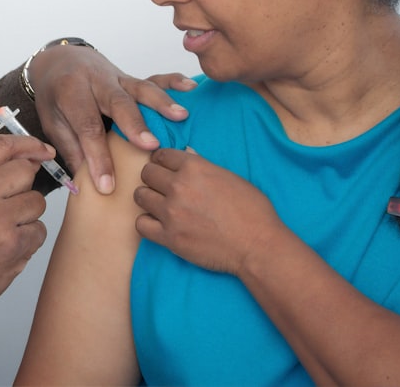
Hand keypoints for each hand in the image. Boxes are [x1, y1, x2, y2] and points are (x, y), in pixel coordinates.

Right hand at [0, 134, 50, 335]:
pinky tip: (7, 246)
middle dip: (24, 186)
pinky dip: (29, 239)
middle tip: (10, 203)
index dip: (28, 144)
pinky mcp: (13, 246)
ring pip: (37, 202)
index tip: (43, 150)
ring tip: (3, 228)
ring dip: (27, 214)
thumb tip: (28, 157)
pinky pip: (39, 230)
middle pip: (24, 171)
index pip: (1, 146)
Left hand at [27, 43, 195, 194]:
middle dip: (134, 125)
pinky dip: (173, 81)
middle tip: (150, 146)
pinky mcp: (132, 78)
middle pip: (117, 103)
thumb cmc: (56, 96)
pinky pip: (154, 77)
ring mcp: (117, 78)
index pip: (87, 127)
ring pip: (140, 88)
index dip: (98, 158)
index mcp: (70, 93)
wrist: (61, 61)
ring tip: (181, 116)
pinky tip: (190, 88)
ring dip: (161, 102)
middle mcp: (96, 82)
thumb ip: (71, 149)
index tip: (107, 185)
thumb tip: (85, 185)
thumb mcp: (52, 122)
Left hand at [133, 148, 283, 275]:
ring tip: (159, 204)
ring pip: (140, 196)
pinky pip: (141, 224)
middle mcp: (179, 186)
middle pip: (147, 173)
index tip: (164, 168)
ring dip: (148, 198)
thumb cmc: (252, 210)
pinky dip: (147, 223)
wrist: (258, 245)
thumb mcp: (230, 177)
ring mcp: (171, 212)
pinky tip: (158, 223)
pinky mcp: (169, 237)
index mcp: (194, 168)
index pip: (162, 155)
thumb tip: (186, 154)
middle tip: (161, 187)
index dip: (162, 160)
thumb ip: (203, 166)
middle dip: (153, 178)